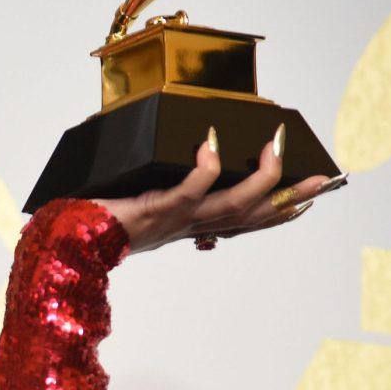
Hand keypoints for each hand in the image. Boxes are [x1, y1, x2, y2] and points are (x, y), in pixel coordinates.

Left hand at [92, 124, 346, 254]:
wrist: (68, 243)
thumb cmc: (100, 220)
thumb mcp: (141, 205)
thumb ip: (164, 190)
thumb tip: (184, 157)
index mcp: (188, 227)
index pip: (241, 222)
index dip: (276, 213)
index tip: (305, 200)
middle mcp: (187, 227)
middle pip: (250, 215)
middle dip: (289, 198)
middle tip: (322, 179)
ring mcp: (173, 221)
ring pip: (229, 205)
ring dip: (258, 180)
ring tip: (274, 150)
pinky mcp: (152, 210)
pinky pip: (185, 192)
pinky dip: (202, 171)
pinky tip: (210, 147)